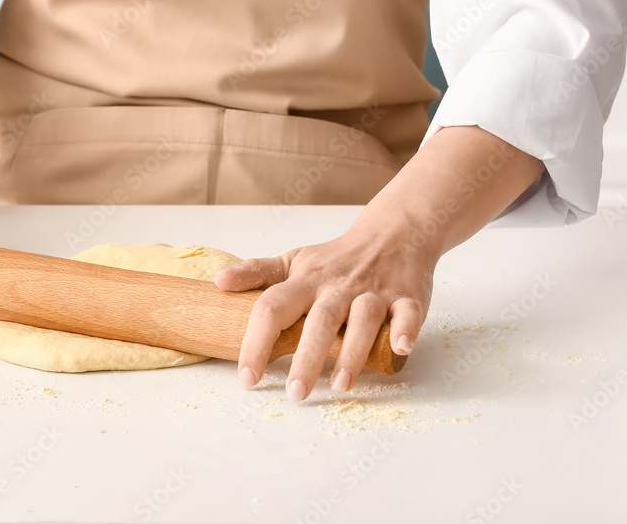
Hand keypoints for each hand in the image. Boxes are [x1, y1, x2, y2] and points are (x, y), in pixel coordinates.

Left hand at [217, 125, 545, 400]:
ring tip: (340, 385)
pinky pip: (408, 313)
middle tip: (294, 394)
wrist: (393, 232)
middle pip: (319, 321)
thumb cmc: (336, 258)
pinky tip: (399, 348)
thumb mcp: (293, 260)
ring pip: (363, 319)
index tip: (247, 378)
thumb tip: (217, 283)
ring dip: (352, 352)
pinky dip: (406, 329)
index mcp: (305, 281)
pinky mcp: (408, 297)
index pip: (273, 308)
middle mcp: (337, 287)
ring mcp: (373, 292)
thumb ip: (257, 273)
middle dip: (306, 358)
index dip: (257, 342)